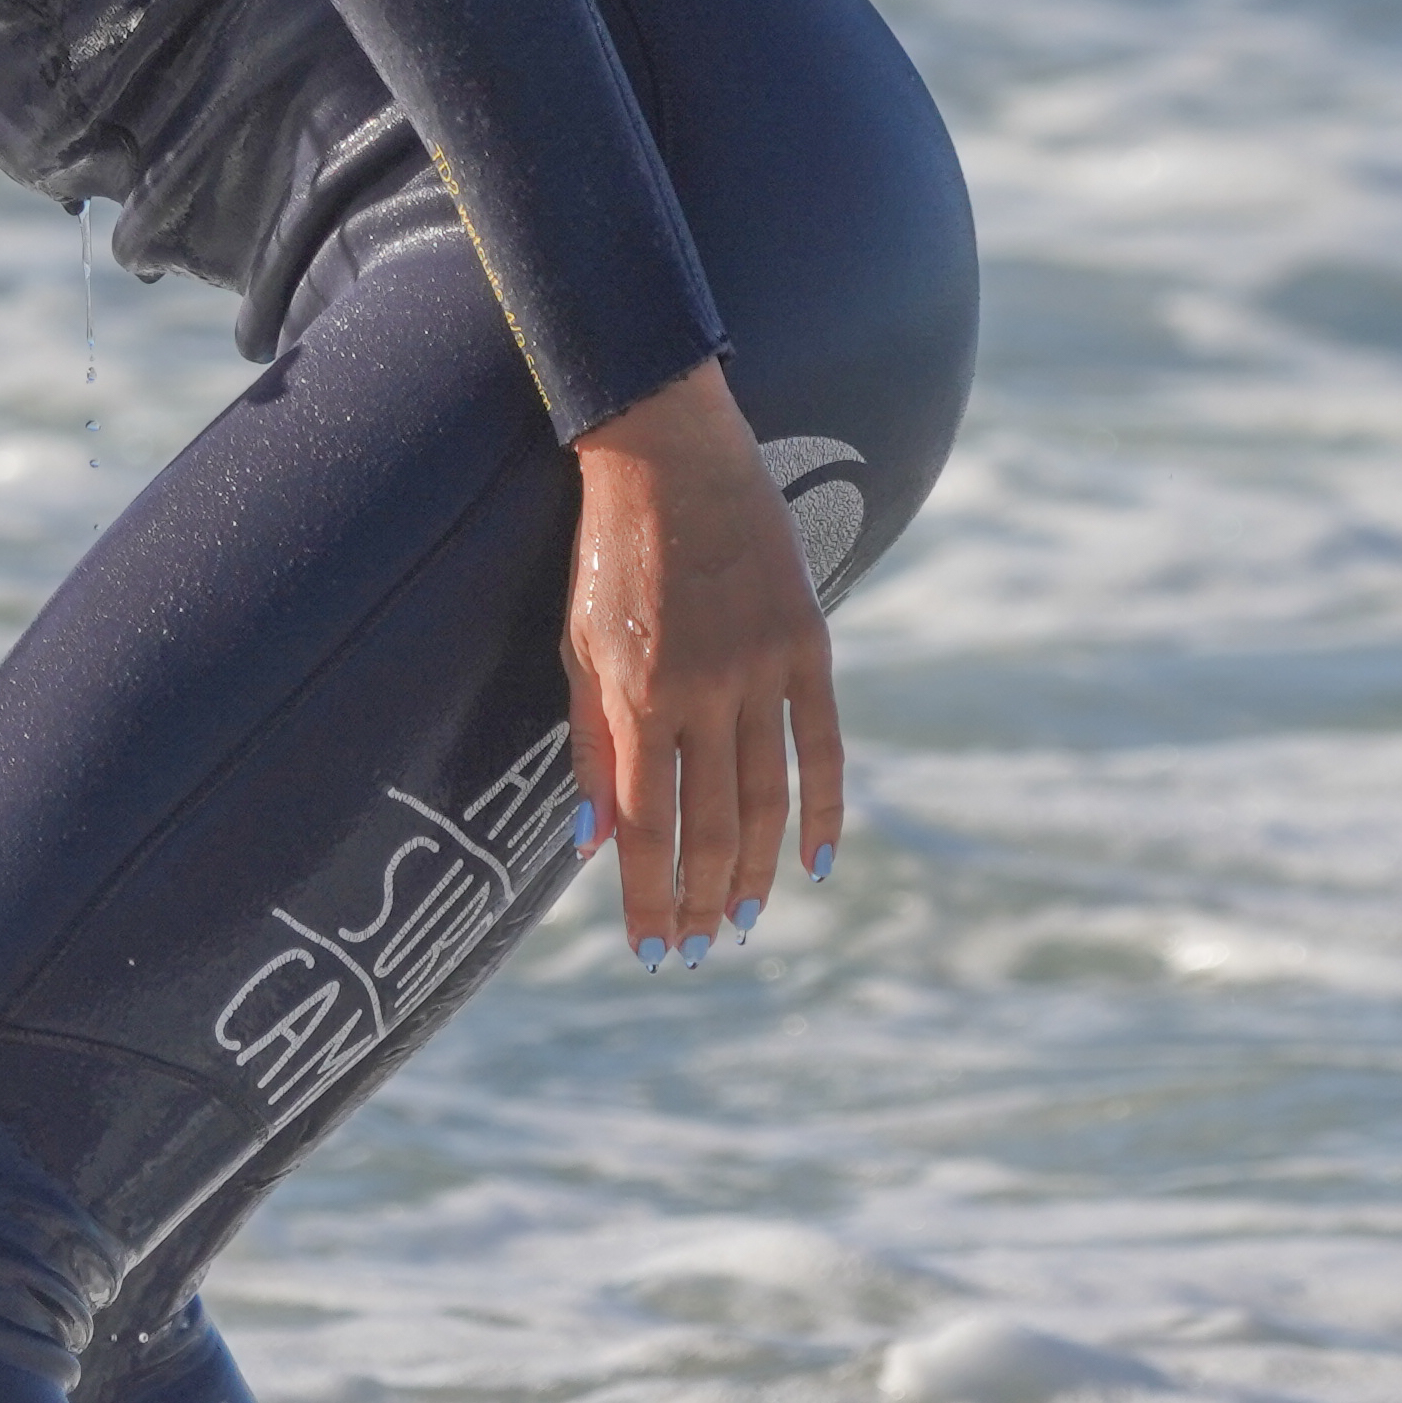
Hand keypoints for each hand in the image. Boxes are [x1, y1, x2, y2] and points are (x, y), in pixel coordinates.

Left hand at [563, 358, 842, 961]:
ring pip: (767, 800)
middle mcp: (704, 691)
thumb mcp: (577, 647)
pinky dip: (824, 810)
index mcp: (637, 695)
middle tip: (697, 947)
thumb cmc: (608, 554)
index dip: (646, 897)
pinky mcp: (806, 643)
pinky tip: (817, 863)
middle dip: (701, 899)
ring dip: (756, 872)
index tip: (648, 948)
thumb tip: (590, 847)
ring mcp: (762, 668)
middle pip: (711, 827)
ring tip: (745, 921)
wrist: (671, 453)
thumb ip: (589, 746)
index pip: (644, 826)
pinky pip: (822, 745)